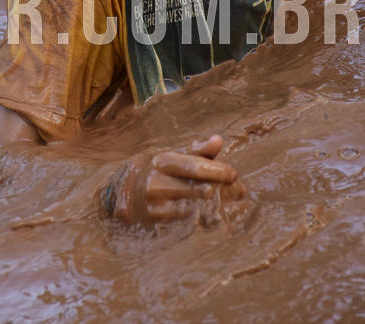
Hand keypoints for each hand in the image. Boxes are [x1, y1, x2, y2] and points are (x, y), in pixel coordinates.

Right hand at [104, 134, 244, 227]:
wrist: (125, 194)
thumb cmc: (157, 172)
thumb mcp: (172, 156)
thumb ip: (197, 150)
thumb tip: (219, 140)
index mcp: (162, 161)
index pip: (195, 166)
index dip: (217, 171)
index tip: (234, 175)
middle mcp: (156, 182)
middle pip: (198, 189)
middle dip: (222, 190)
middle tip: (238, 191)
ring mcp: (156, 205)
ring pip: (195, 208)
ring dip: (216, 206)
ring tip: (229, 202)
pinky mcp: (157, 223)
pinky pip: (187, 222)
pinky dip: (204, 218)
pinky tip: (214, 215)